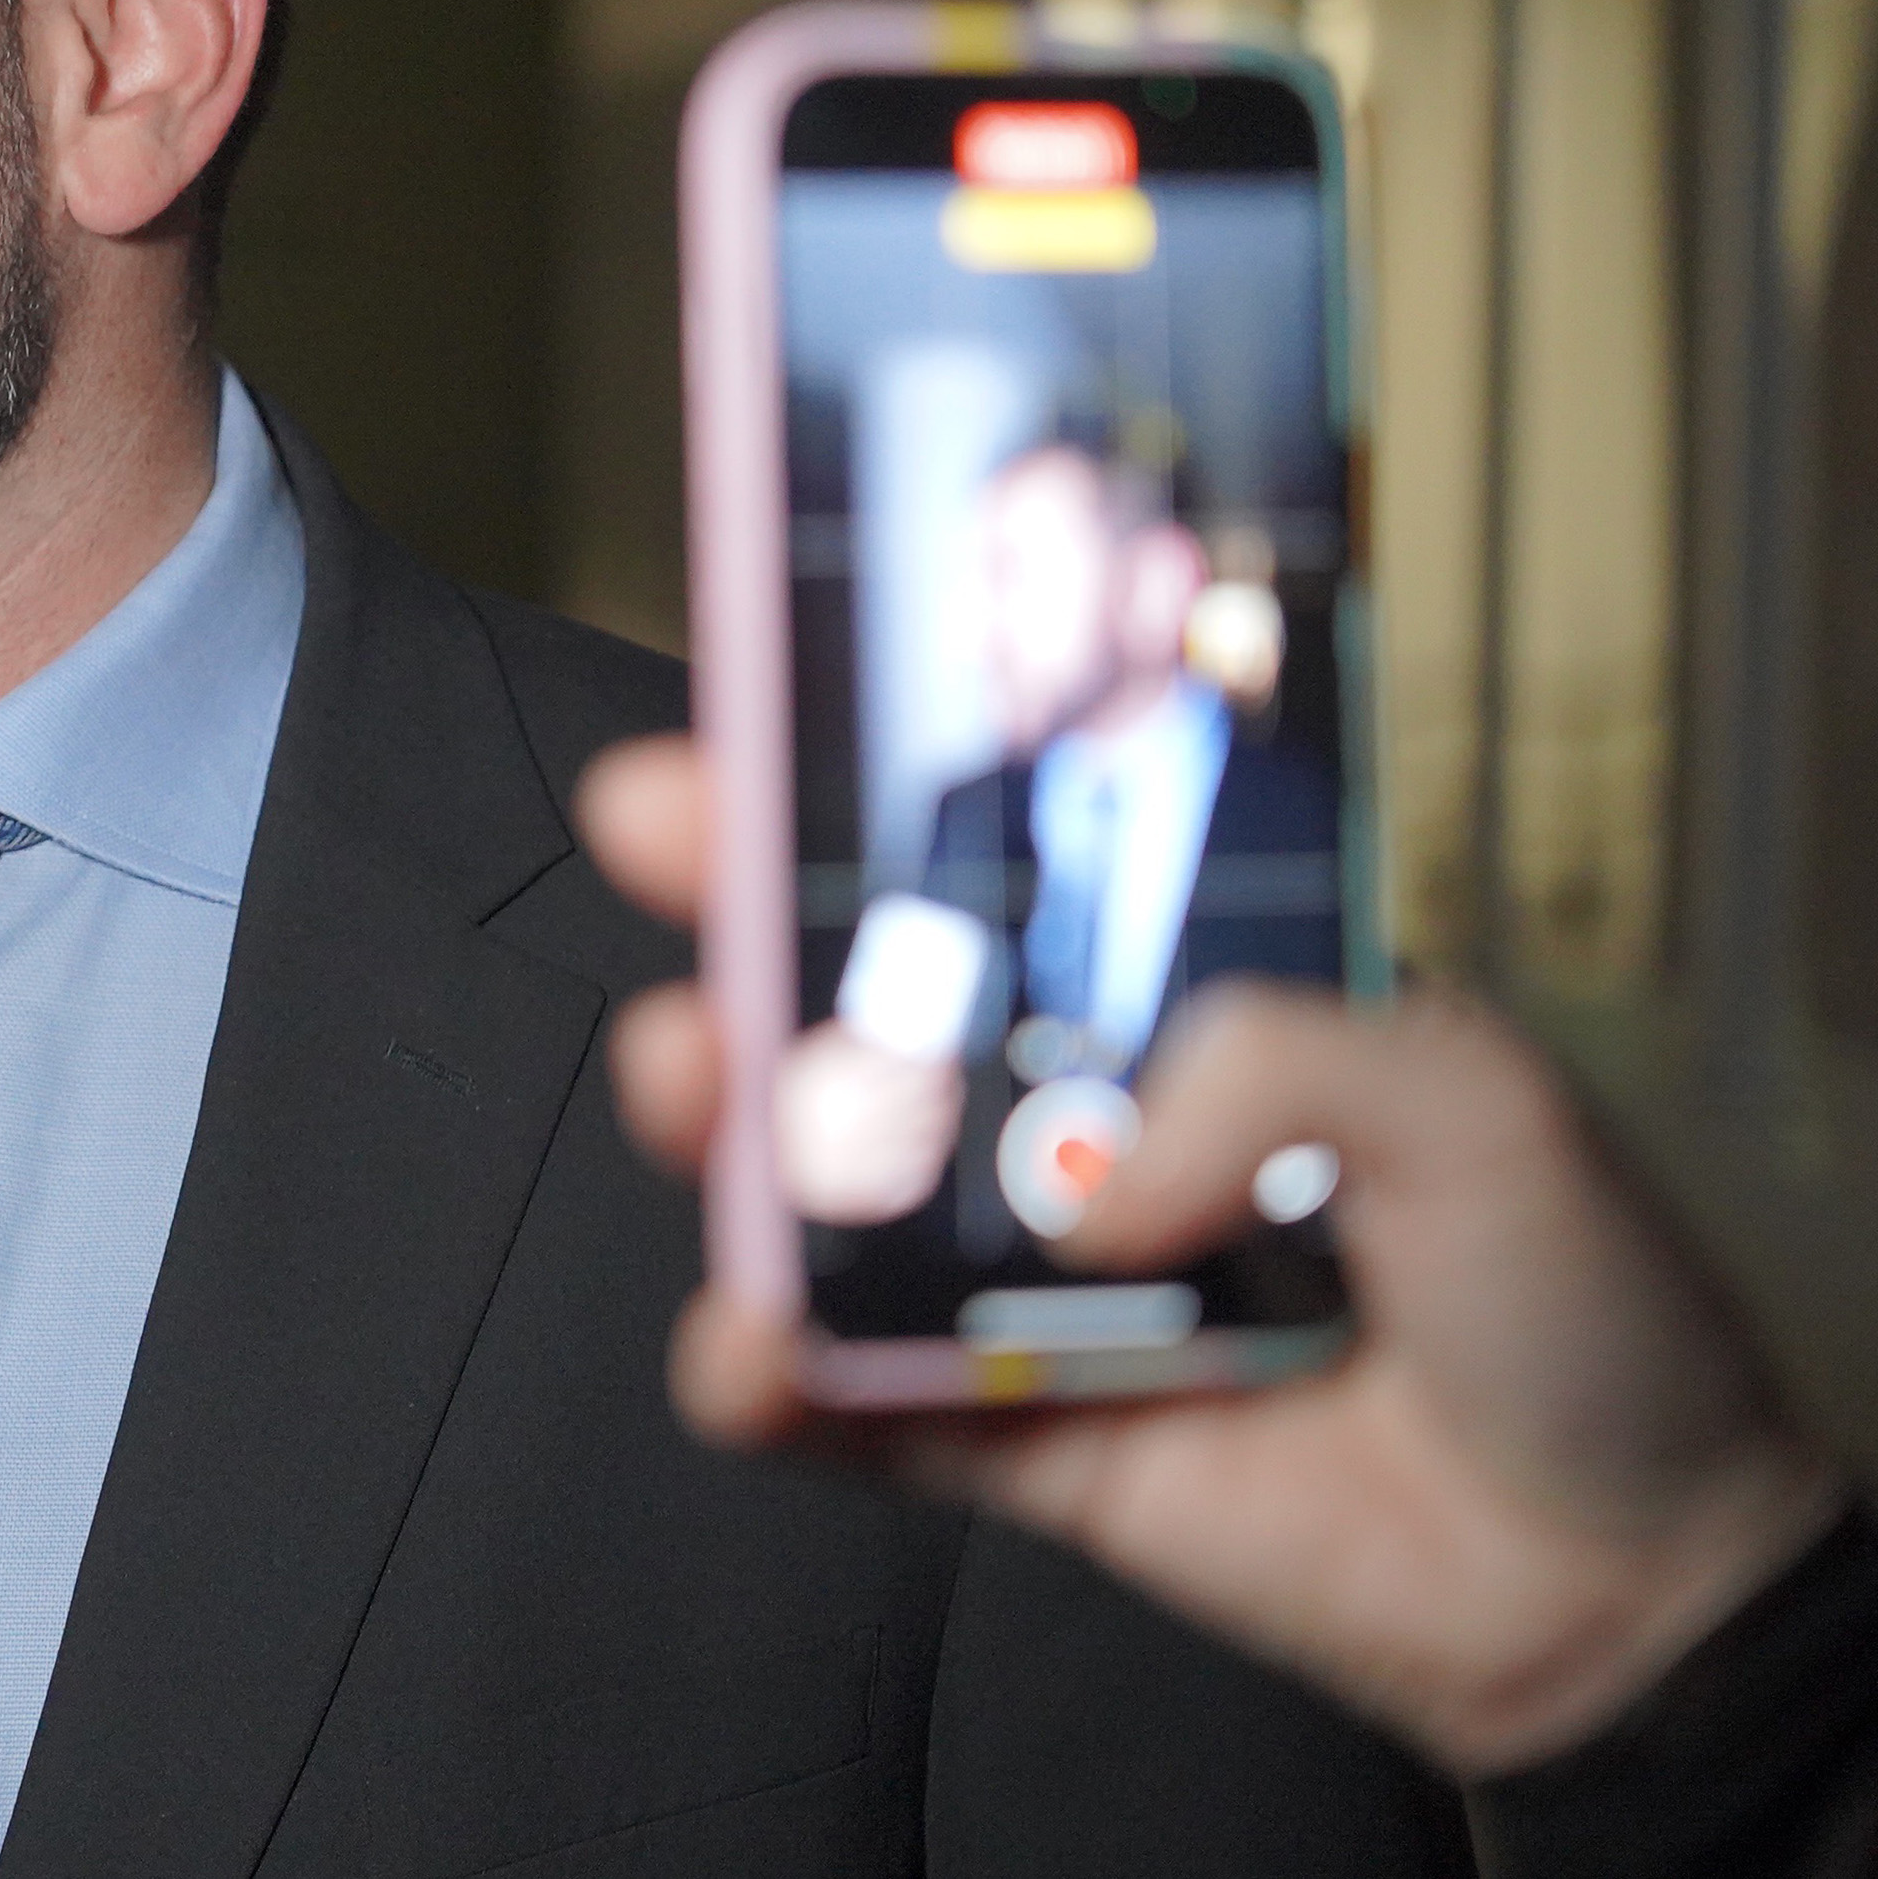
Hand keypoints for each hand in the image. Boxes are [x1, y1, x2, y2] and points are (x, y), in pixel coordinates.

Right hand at [577, 733, 1846, 1777]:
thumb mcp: (1473, 1101)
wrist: (1629, 1585)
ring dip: (725, 1122)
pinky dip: (766, 1375)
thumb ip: (1273, 1067)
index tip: (764, 712)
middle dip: (743, 904)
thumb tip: (1077, 1188)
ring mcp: (1024, 1285)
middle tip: (668, 841)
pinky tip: (749, 1341)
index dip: (871, 782)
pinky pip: (848, 1405)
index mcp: (1182, 997)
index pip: (1002, 862)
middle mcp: (1079, 1120)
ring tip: (691, 1081)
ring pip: (821, 1185)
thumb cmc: (1581, 1304)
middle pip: (870, 999)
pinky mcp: (1006, 1441)